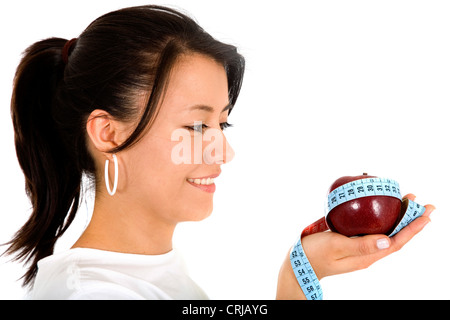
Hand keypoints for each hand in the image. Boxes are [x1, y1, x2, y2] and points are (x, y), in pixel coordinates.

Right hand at [276, 193, 434, 298]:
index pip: (397, 241)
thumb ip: (360, 245)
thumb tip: (387, 240)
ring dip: (398, 216)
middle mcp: (367, 251)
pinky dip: (381, 217)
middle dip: (411, 220)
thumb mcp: (336, 247)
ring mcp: (360, 245)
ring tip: (406, 201)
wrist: (300, 261)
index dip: (413, 228)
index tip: (426, 214)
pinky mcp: (351, 239)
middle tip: (423, 203)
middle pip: (395, 235)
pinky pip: (372, 228)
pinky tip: (379, 207)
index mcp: (367, 255)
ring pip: (385, 230)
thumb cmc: (316, 254)